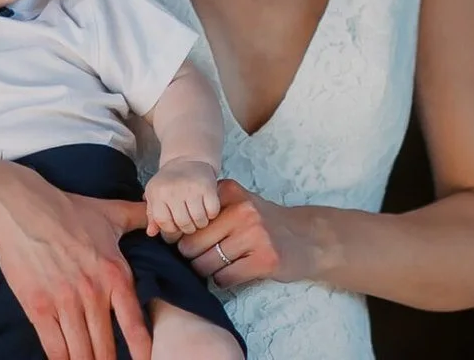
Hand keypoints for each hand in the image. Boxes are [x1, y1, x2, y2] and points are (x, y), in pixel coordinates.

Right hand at [0, 163, 153, 359]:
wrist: (21, 209)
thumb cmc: (67, 210)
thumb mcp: (109, 212)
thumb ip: (138, 217)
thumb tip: (158, 217)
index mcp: (114, 273)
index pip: (135, 324)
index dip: (143, 350)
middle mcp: (93, 293)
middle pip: (106, 347)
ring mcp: (64, 302)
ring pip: (81, 352)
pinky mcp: (38, 308)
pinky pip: (54, 348)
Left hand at [143, 158, 219, 236]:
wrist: (187, 159)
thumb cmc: (169, 182)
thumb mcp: (154, 195)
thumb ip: (152, 215)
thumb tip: (151, 233)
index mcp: (157, 193)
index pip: (164, 223)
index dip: (171, 229)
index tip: (175, 224)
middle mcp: (173, 190)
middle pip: (183, 223)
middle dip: (188, 228)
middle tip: (189, 222)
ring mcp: (191, 188)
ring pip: (199, 220)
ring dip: (201, 223)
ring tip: (198, 216)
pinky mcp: (208, 186)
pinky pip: (212, 212)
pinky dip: (212, 214)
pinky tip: (207, 208)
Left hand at [175, 178, 316, 288]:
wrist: (307, 238)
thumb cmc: (264, 223)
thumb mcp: (239, 203)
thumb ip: (208, 211)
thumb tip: (166, 233)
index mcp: (230, 192)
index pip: (187, 219)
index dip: (181, 236)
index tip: (187, 243)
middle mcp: (243, 210)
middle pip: (192, 245)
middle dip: (193, 258)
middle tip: (205, 258)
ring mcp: (255, 235)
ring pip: (206, 264)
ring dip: (209, 271)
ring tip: (223, 264)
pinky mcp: (265, 260)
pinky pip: (225, 278)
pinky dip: (224, 280)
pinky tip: (237, 271)